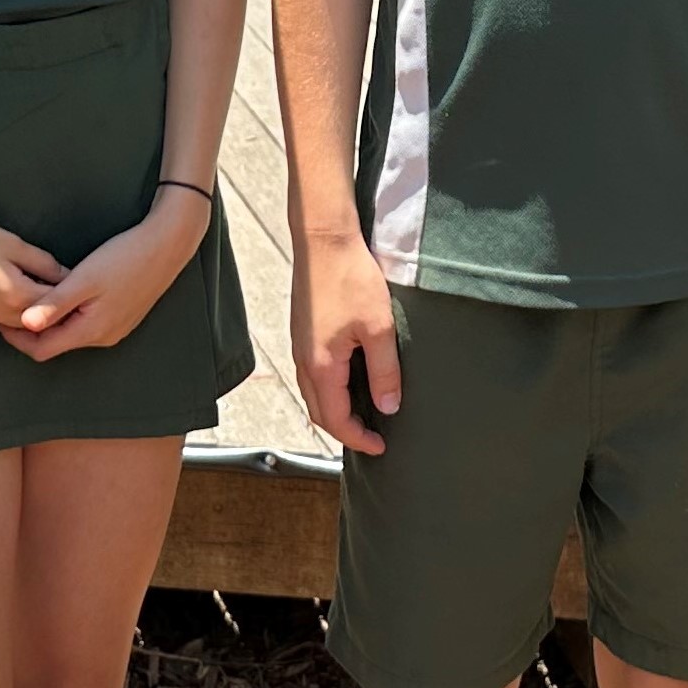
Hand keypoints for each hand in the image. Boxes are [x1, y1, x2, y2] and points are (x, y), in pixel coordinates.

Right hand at [0, 171, 63, 327]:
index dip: (71, 296)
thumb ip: (43, 263)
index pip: (54, 305)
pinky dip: (16, 310)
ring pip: (20, 322)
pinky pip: (2, 317)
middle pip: (38, 320)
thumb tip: (65, 276)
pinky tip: (22, 292)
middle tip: (75, 295)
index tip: (87, 287)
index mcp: (14, 296)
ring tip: (50, 293)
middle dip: (56, 309)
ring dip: (36, 312)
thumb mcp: (13, 243)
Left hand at [3, 194, 206, 359]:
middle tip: (9, 306)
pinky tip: (62, 296)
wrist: (167, 245)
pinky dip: (68, 317)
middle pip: (55, 344)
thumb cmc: (125, 257)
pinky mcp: (121, 318)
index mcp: (90, 331)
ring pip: (70, 334)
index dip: (15, 337)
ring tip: (31, 299)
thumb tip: (24, 324)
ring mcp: (114, 329)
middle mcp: (102, 337)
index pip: (41, 349)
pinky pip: (86, 325)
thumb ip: (54, 305)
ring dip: (49, 322)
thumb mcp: (84, 279)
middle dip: (30, 330)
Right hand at [292, 229, 399, 454]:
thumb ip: (384, 370)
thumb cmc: (351, 278)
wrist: (324, 240)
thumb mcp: (379, 327)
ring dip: (336, 411)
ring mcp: (299, 347)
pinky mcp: (303, 333)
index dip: (358, 438)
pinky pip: (312, 375)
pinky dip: (329, 390)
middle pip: (319, 413)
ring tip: (364, 413)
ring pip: (313, 394)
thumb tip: (388, 406)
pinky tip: (350, 381)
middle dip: (345, 430)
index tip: (381, 446)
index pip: (336, 420)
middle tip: (373, 436)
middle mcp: (303, 361)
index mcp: (321, 366)